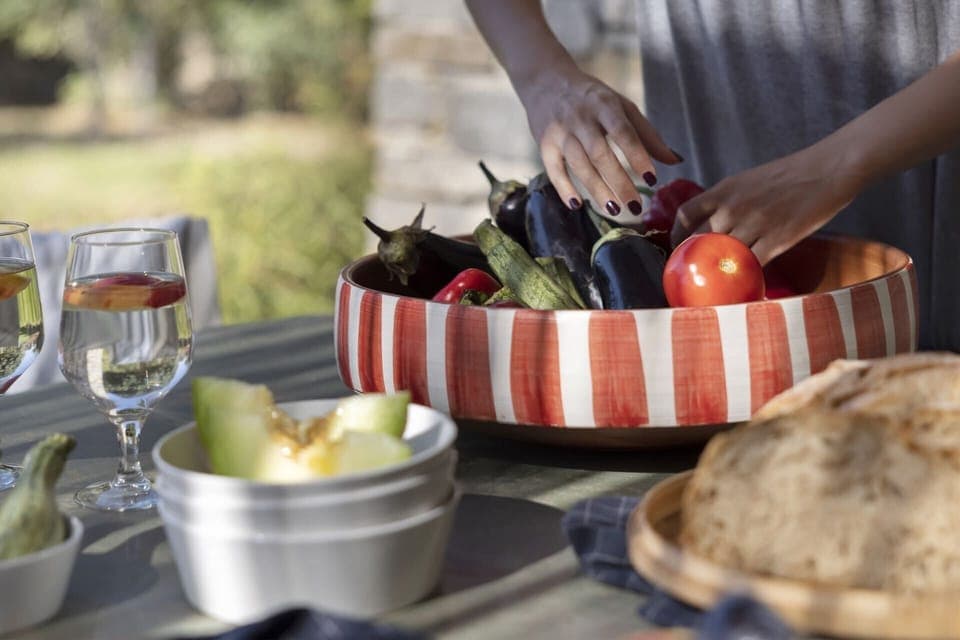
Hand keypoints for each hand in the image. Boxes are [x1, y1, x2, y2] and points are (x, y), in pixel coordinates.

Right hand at [517, 66, 681, 215]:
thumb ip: (647, 134)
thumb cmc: (591, 98)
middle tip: (635, 206)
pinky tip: (576, 205)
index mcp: (605, 105)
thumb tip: (675, 161)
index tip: (651, 179)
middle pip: (600, 153)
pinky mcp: (543, 143)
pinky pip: (553, 169)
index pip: (623, 132)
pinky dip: (563, 188)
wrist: (546, 81)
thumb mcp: (621, 107)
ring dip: (596, 189)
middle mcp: (581, 117)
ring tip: (614, 209)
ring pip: (578, 164)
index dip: (637, 156)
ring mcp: (560, 131)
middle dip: (619, 181)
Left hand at [670, 144, 864, 264]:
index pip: (686, 213)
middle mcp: (733, 207)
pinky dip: (746, 277)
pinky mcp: (776, 240)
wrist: (830, 168)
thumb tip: (714, 226)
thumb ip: (729, 201)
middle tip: (697, 272)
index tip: (679, 247)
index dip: (677, 234)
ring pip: (723, 256)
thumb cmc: (793, 174)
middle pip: (700, 240)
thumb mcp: (750, 181)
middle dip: (695, 258)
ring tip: (720, 282)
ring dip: (721, 270)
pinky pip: (751, 266)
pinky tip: (746, 282)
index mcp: (725, 189)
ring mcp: (754, 224)